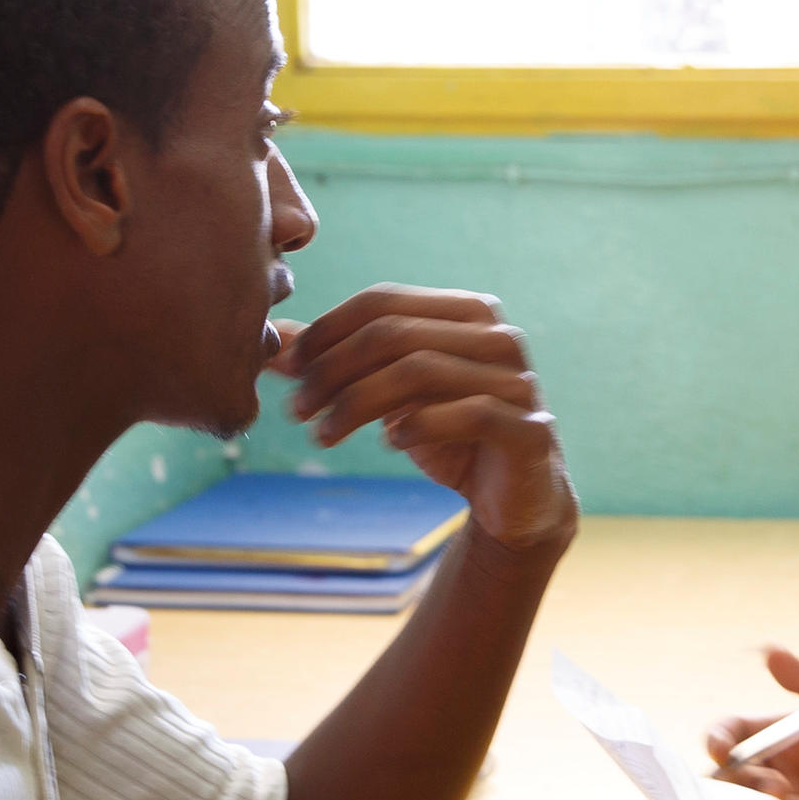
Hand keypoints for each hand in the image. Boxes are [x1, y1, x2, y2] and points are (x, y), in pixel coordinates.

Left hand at [270, 286, 575, 551]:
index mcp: (467, 310)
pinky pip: (467, 414)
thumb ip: (337, 364)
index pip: (382, 301)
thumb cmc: (448, 434)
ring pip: (421, 370)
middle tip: (295, 409)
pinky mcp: (528, 428)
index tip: (287, 370)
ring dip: (357, 402)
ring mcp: (518, 380)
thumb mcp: (388, 395)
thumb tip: (270, 343)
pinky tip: (390, 443)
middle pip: (394, 333)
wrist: (511, 498)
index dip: (326, 331)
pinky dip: (417, 426)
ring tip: (323, 434)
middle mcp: (498, 336)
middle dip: (332, 370)